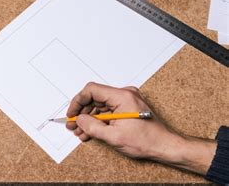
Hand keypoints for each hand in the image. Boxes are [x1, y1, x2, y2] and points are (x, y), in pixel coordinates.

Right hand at [66, 82, 215, 174]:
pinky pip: (108, 110)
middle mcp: (125, 94)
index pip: (92, 90)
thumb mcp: (114, 137)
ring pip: (100, 106)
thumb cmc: (147, 141)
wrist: (166, 147)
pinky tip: (91, 131)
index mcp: (122, 96)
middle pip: (95, 98)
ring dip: (89, 119)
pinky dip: (99, 120)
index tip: (72, 113)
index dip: (78, 102)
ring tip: (81, 132)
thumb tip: (79, 120)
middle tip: (73, 125)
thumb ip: (92, 127)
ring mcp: (127, 100)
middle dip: (82, 113)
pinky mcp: (127, 107)